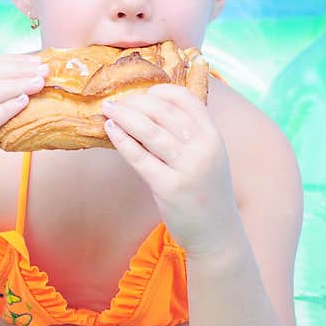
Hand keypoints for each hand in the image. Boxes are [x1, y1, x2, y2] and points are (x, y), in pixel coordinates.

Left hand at [101, 84, 240, 254]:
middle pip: (163, 112)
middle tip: (117, 100)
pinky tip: (110, 129)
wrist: (218, 234)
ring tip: (108, 108)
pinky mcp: (169, 187)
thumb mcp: (208, 158)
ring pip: (149, 131)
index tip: (144, 92)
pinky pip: (139, 157)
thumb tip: (148, 113)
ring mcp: (187, 168)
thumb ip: (187, 137)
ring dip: (125, 115)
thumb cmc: (206, 193)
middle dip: (136, 102)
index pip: (187, 100)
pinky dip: (122, 139)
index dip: (162, 92)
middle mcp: (203, 148)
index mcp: (214, 137)